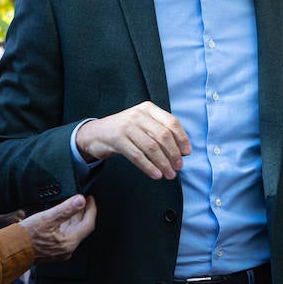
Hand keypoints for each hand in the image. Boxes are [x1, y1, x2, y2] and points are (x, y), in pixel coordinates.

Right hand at [19, 194, 96, 261]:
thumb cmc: (25, 237)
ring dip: (72, 217)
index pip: (88, 224)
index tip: (90, 198)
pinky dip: (64, 223)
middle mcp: (66, 250)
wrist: (10, 251)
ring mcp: (59, 251)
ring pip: (72, 231)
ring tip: (70, 204)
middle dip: (82, 212)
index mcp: (69, 243)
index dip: (91, 210)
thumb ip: (66, 209)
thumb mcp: (47, 218)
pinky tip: (59, 215)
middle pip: (81, 228)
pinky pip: (63, 234)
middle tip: (80, 199)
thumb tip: (80, 200)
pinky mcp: (52, 250)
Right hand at [75, 102, 189, 179]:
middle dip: (173, 154)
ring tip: (169, 174)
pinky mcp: (117, 139)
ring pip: (151, 147)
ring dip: (163, 163)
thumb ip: (160, 132)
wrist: (95, 134)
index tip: (186, 153)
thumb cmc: (125, 132)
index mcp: (148, 109)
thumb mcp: (143, 125)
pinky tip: (156, 175)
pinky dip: (149, 167)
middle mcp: (138, 114)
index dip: (182, 139)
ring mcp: (126, 126)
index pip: (172, 122)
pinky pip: (137, 155)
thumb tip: (182, 151)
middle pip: (163, 135)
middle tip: (178, 167)